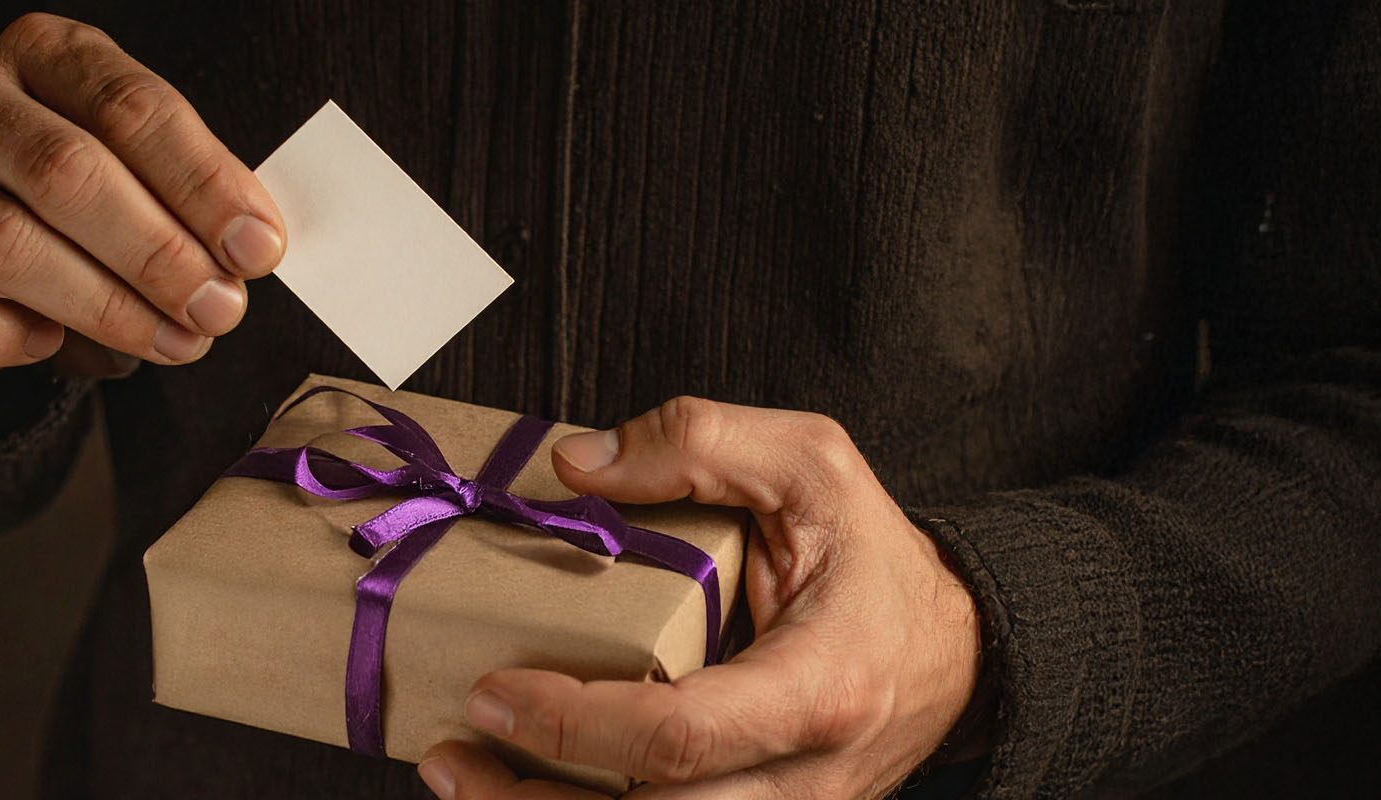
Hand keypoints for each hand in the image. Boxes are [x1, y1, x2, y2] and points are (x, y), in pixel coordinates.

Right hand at [0, 12, 284, 394]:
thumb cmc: (73, 213)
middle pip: (67, 170)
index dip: (203, 183)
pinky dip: (4, 334)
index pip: (130, 107)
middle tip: (218, 310)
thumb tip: (252, 249)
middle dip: (157, 252)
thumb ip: (190, 200)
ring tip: (173, 342)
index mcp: (42, 55)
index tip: (257, 250)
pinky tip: (52, 345)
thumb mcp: (138, 180)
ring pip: (5, 240)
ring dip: (103, 304)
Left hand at [418, 398, 984, 798]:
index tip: (493, 692)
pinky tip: (531, 793)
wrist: (955, 648)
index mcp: (816, 687)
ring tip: (462, 782)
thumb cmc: (875, 559)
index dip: (575, 725)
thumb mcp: (808, 462)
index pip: (680, 739)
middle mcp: (804, 778)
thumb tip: (577, 464)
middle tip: (448, 756)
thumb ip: (696, 442)